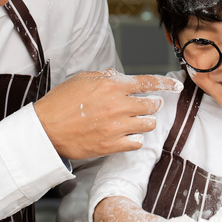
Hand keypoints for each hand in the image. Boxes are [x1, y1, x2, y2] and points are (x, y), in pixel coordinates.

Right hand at [34, 70, 181, 159]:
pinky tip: (126, 135)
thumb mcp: (81, 79)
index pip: (147, 82)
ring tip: (133, 121)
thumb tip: (120, 76)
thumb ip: (105, 76)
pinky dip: (135, 139)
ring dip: (144, 122)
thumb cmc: (60, 103)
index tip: (176, 86)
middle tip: (146, 106)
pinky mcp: (112, 145)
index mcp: (111, 86)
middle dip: (151, 104)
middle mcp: (117, 105)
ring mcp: (116, 127)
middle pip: (151, 105)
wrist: (45, 130)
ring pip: (148, 124)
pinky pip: (137, 142)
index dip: (165, 84)